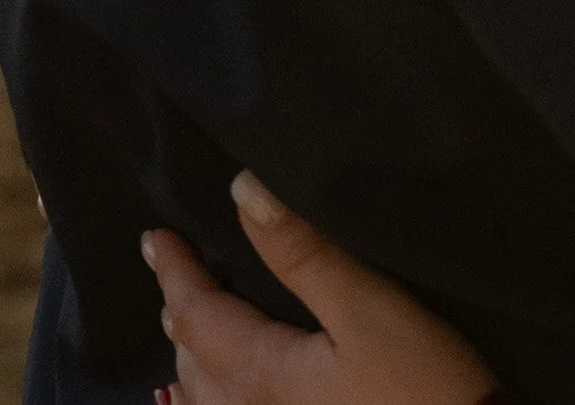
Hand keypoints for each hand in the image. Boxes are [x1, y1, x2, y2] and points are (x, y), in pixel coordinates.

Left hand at [142, 173, 494, 404]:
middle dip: (180, 310)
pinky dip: (200, 403)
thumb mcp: (370, 308)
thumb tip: (246, 191)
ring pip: (203, 397)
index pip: (200, 314)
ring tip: (181, 326)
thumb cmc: (420, 384)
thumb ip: (307, 253)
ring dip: (189, 355)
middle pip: (194, 357)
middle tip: (170, 270)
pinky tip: (196, 401)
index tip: (154, 238)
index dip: (176, 273)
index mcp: (260, 373)